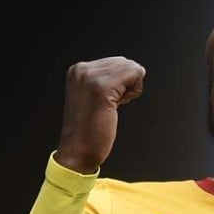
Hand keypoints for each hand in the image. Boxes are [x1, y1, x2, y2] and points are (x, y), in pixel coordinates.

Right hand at [55, 56, 145, 172]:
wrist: (77, 151)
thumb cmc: (88, 130)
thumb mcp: (93, 96)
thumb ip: (107, 79)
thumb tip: (136, 68)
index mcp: (78, 70)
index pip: (117, 62)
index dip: (120, 83)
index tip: (105, 100)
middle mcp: (82, 70)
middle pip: (125, 62)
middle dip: (126, 84)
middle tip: (110, 104)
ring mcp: (91, 77)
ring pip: (131, 68)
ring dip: (130, 89)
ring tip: (111, 106)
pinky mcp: (103, 87)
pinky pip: (134, 75)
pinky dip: (134, 92)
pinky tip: (118, 106)